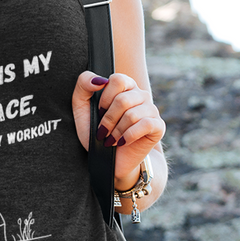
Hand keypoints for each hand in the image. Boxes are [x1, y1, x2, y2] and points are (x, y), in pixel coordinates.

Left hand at [72, 71, 164, 186]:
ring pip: (132, 114)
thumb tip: (100, 80)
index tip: (99, 112)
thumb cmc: (95, 132)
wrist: (108, 160)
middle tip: (102, 131)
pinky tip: (122, 142)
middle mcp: (140, 95)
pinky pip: (145, 125)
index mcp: (125, 86)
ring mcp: (151, 110)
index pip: (118, 80)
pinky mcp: (158, 126)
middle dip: (108, 119)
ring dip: (116, 131)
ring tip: (111, 139)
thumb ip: (83, 85)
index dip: (104, 98)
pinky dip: (128, 136)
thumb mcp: (81, 107)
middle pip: (123, 99)